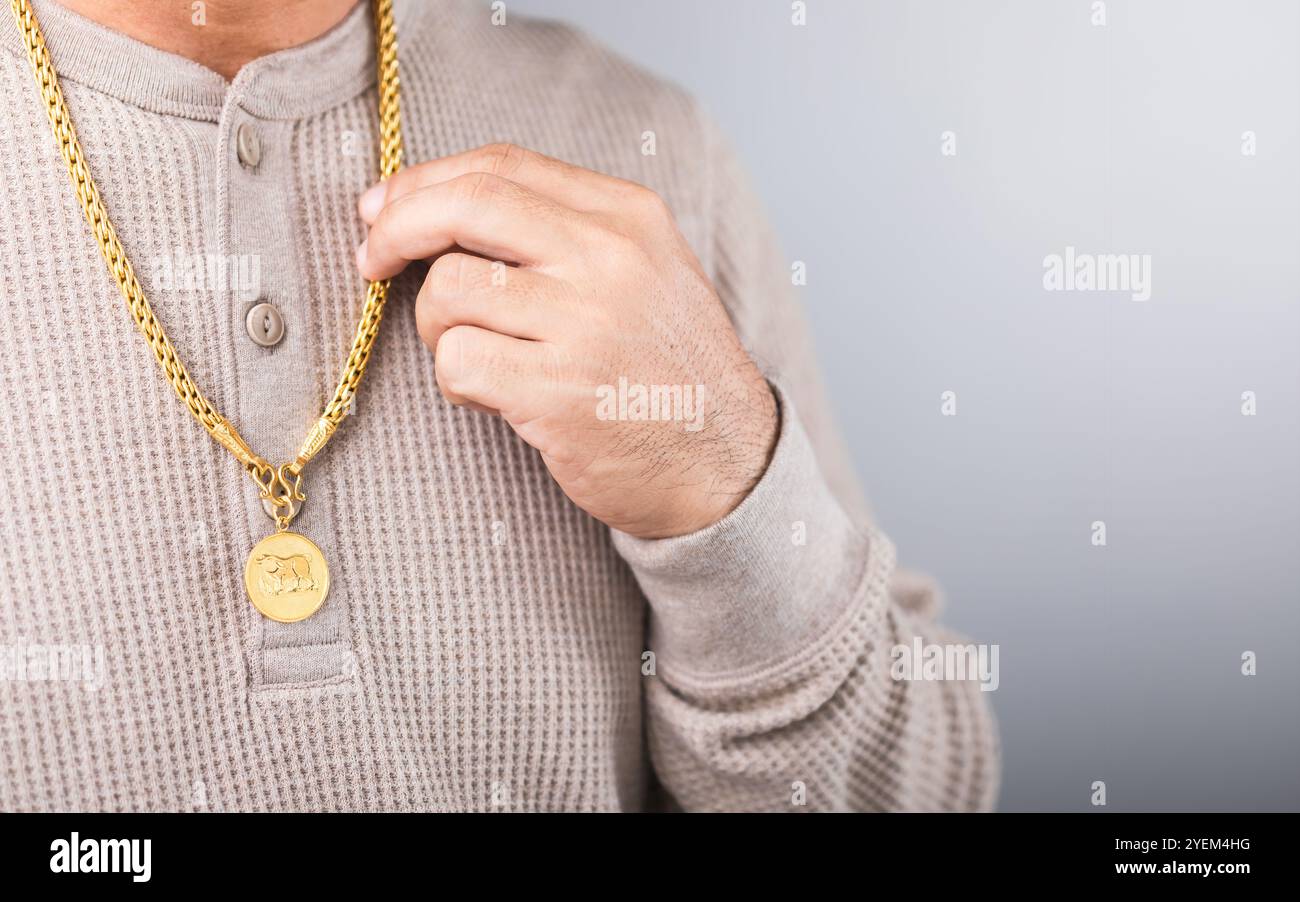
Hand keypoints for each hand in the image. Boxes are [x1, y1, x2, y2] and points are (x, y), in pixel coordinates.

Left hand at [356, 143, 777, 538]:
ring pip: (448, 290)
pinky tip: (492, 395)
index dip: (425, 182)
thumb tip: (435, 205)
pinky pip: (457, 362)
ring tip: (474, 353)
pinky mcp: (558, 395)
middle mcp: (609, 259)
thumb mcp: (645, 268)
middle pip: (466, 206)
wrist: (725, 462)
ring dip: (436, 326)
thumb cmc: (666, 365)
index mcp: (628, 216)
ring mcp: (585, 327)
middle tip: (371, 259)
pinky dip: (455, 379)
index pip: (502, 166)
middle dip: (396, 228)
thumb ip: (563, 228)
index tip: (384, 208)